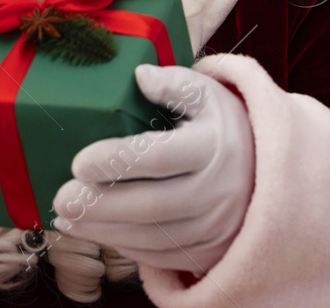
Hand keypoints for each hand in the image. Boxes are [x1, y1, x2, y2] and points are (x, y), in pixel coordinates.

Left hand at [51, 64, 254, 273]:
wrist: (267, 173)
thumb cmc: (224, 127)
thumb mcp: (207, 95)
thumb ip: (173, 83)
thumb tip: (140, 76)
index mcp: (213, 148)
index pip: (160, 157)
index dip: (117, 161)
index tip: (79, 162)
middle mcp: (215, 193)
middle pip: (152, 206)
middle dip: (101, 205)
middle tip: (62, 197)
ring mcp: (212, 228)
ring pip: (151, 236)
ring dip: (103, 229)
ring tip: (65, 216)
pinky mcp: (205, 252)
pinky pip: (158, 255)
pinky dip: (120, 245)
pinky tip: (90, 231)